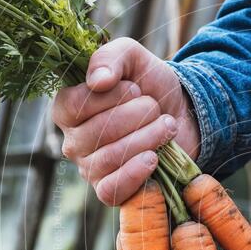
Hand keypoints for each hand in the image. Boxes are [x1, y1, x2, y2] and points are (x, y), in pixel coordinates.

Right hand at [52, 37, 200, 204]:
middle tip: (156, 108)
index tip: (136, 89)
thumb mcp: (133, 59)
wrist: (182, 116)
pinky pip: (111, 191)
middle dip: (137, 116)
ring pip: (110, 158)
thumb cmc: (150, 86)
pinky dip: (135, 173)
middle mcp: (73, 142)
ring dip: (148, 138)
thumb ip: (110, 58)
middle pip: (97, 132)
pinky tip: (154, 158)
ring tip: (167, 126)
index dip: (110, 97)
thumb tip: (97, 81)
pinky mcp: (109, 191)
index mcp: (68, 110)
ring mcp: (90, 169)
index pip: (74, 105)